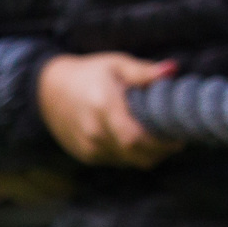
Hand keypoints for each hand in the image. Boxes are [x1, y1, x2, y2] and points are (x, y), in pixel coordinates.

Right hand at [36, 53, 179, 168]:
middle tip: (175, 141)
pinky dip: (132, 155)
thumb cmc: (89, 74)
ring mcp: (88, 147)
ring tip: (160, 139)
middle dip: (160, 152)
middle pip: (136, 155)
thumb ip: (144, 71)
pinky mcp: (86, 156)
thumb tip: (172, 69)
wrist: (48, 90)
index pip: (135, 137)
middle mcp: (94, 132)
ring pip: (129, 162)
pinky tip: (138, 141)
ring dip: (148, 155)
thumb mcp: (116, 65)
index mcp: (104, 106)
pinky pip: (117, 161)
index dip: (161, 143)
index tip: (179, 137)